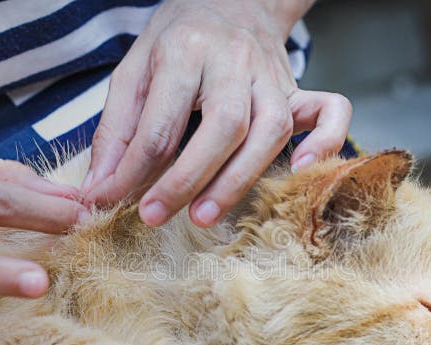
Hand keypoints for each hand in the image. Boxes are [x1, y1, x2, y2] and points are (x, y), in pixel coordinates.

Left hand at [83, 0, 351, 227]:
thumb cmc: (176, 41)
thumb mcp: (133, 71)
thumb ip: (116, 131)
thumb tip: (99, 191)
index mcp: (184, 50)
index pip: (161, 122)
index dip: (133, 170)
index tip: (108, 203)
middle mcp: (234, 60)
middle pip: (222, 126)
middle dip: (186, 179)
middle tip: (154, 216)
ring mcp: (272, 75)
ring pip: (270, 129)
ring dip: (239, 179)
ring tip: (204, 216)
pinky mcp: (298, 88)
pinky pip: (332, 111)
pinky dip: (326, 142)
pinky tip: (302, 170)